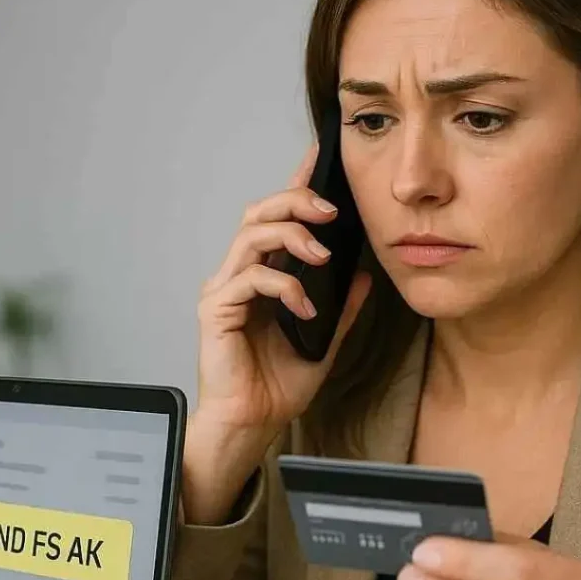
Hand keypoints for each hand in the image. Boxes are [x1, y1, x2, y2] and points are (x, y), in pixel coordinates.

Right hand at [196, 142, 369, 433]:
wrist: (253, 423)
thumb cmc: (278, 385)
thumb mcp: (326, 339)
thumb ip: (342, 306)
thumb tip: (364, 273)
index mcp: (266, 275)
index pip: (281, 218)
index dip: (298, 184)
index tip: (320, 156)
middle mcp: (241, 274)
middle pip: (260, 212)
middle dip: (296, 200)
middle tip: (331, 209)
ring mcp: (225, 289)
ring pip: (251, 235)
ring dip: (291, 235)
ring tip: (321, 254)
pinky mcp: (216, 309)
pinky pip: (250, 278)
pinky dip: (283, 286)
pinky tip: (304, 308)